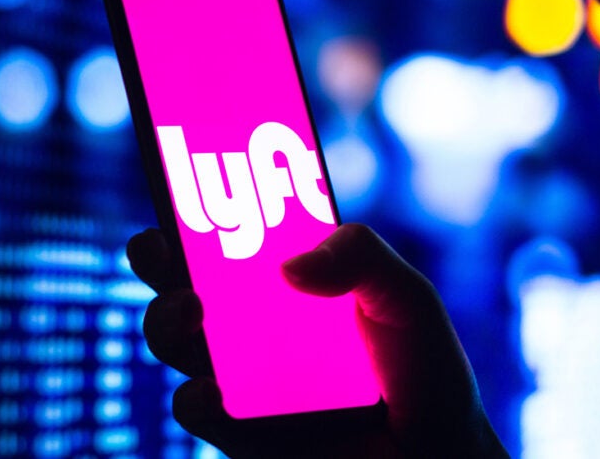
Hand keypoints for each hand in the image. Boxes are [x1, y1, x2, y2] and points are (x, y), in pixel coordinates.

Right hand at [128, 223, 507, 457]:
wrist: (437, 452)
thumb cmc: (424, 368)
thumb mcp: (406, 296)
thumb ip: (361, 257)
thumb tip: (288, 267)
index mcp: (294, 279)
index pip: (234, 232)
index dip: (200, 201)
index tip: (179, 168)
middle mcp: (258, 322)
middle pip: (187, 279)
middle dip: (162, 256)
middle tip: (163, 245)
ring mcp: (246, 376)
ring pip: (179, 339)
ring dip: (168, 319)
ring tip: (190, 310)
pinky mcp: (244, 432)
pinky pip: (199, 410)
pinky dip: (195, 396)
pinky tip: (210, 387)